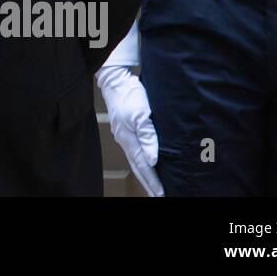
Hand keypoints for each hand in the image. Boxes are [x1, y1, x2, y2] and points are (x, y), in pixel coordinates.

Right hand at [96, 64, 163, 196]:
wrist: (115, 79)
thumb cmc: (128, 94)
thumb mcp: (141, 114)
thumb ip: (148, 136)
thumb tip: (153, 159)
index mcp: (129, 139)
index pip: (143, 165)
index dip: (153, 181)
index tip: (161, 193)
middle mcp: (125, 140)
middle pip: (138, 167)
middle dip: (148, 183)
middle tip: (157, 196)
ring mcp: (124, 135)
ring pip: (136, 160)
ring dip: (145, 174)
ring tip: (152, 185)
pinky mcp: (125, 128)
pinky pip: (134, 151)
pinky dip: (141, 161)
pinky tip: (146, 162)